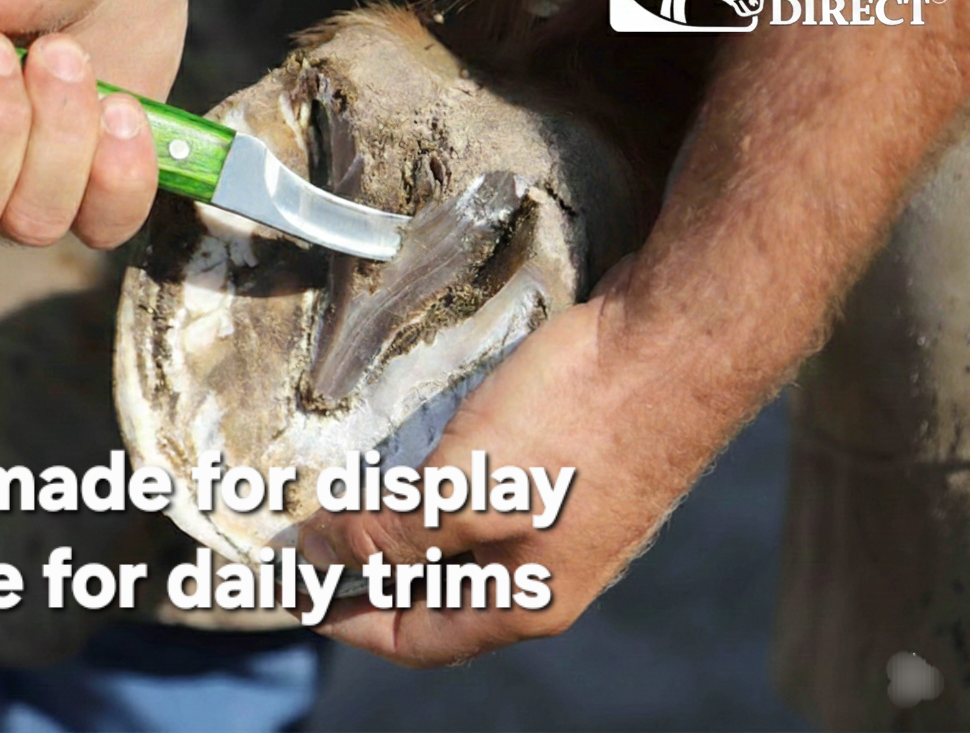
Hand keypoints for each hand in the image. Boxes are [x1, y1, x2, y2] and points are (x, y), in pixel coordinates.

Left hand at [296, 261, 709, 667]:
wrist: (679, 340)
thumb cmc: (579, 423)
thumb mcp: (467, 489)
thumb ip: (391, 532)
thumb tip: (317, 552)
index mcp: (528, 600)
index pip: (419, 638)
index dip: (352, 619)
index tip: (300, 589)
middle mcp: (550, 568)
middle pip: (442, 589)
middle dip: (376, 564)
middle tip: (318, 526)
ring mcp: (567, 515)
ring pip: (466, 536)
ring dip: (409, 519)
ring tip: (359, 485)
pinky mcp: (574, 462)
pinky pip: (492, 490)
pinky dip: (447, 480)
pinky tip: (425, 444)